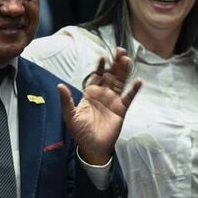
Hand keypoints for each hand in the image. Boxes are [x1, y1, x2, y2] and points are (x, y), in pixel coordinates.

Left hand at [58, 47, 140, 164]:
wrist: (92, 147)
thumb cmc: (80, 131)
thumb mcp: (70, 115)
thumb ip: (66, 100)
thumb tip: (60, 85)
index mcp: (90, 94)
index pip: (96, 76)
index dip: (100, 67)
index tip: (103, 57)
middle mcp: (103, 94)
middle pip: (111, 75)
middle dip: (115, 64)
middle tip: (120, 51)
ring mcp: (113, 101)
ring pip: (120, 82)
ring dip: (124, 72)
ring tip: (127, 60)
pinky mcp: (122, 109)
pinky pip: (129, 98)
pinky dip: (134, 90)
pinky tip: (138, 81)